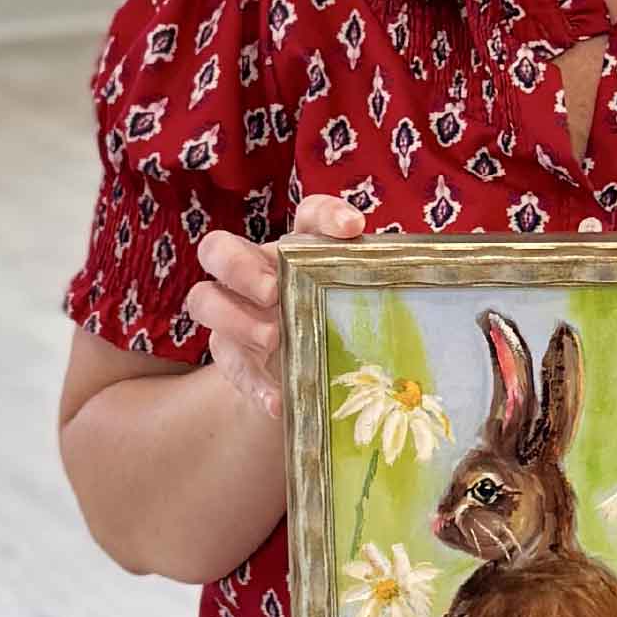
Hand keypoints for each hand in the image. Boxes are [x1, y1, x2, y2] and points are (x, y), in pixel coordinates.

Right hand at [185, 196, 363, 417]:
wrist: (311, 373)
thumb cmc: (338, 325)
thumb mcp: (355, 306)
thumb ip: (370, 291)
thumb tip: (412, 286)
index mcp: (296, 248)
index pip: (308, 215)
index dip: (327, 214)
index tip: (354, 228)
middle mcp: (256, 270)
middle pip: (219, 248)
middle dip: (241, 267)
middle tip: (273, 291)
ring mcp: (235, 311)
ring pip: (204, 299)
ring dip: (237, 319)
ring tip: (275, 339)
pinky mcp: (232, 354)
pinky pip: (229, 364)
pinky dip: (254, 384)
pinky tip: (278, 402)